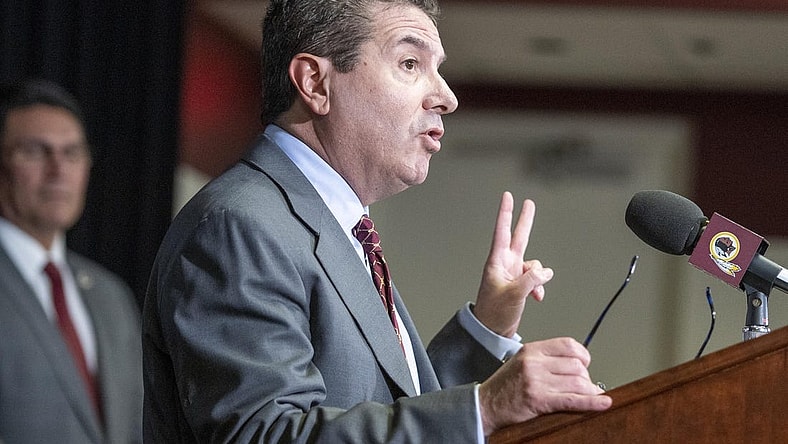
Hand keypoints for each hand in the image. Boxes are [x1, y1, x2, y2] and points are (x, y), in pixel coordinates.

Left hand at [473, 192, 552, 336]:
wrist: (492, 331)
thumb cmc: (494, 313)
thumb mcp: (513, 294)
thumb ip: (531, 280)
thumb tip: (545, 272)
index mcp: (497, 262)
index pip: (502, 231)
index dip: (505, 213)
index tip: (507, 196)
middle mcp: (505, 264)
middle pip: (518, 237)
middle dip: (525, 220)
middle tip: (529, 203)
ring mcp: (513, 274)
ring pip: (533, 264)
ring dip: (539, 276)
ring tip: (535, 292)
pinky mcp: (520, 284)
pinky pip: (536, 278)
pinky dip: (540, 287)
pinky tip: (536, 297)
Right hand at [478, 337, 611, 435]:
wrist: (485, 405)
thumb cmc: (503, 386)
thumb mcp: (521, 362)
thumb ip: (545, 359)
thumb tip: (577, 366)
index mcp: (531, 350)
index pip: (569, 345)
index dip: (583, 356)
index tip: (584, 365)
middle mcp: (534, 363)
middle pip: (576, 366)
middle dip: (586, 378)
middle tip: (584, 386)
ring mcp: (536, 381)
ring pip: (578, 383)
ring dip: (589, 392)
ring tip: (589, 396)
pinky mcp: (539, 400)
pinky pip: (572, 400)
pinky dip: (592, 403)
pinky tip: (603, 403)